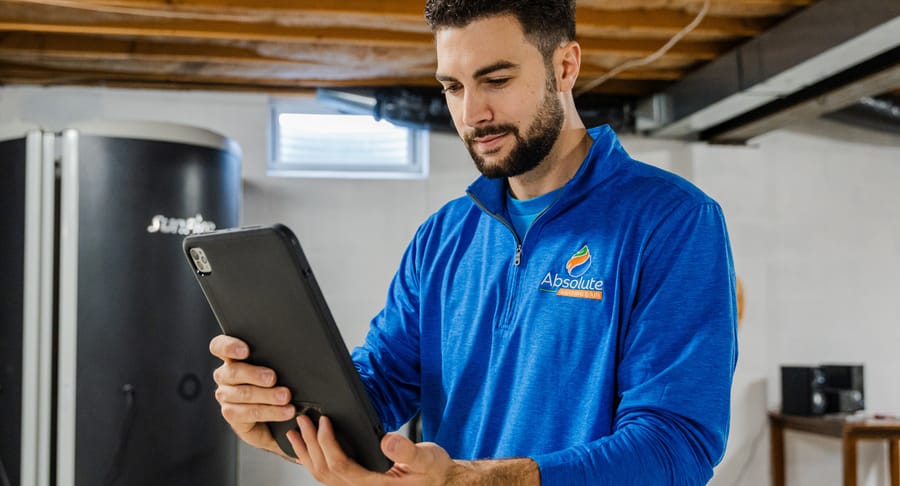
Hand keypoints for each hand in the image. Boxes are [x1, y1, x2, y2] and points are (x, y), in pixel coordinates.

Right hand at [209, 334, 294, 456]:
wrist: (274, 417)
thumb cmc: (275, 383)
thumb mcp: (276, 367)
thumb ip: (275, 360)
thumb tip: (291, 357)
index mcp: (232, 358)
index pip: (219, 346)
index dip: (229, 346)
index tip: (245, 351)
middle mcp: (225, 375)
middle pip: (233, 372)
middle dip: (255, 374)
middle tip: (273, 378)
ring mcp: (226, 396)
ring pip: (243, 393)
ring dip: (267, 395)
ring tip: (285, 397)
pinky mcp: (232, 415)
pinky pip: (248, 413)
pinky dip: (270, 411)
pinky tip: (285, 411)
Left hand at [287, 415, 459, 484]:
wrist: (439, 481)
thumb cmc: (433, 471)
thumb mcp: (427, 458)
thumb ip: (407, 451)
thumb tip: (386, 441)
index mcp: (375, 485)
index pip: (341, 466)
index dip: (328, 443)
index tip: (325, 422)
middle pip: (325, 471)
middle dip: (311, 444)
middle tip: (303, 420)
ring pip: (323, 475)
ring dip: (307, 453)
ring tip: (296, 434)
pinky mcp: (358, 482)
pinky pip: (330, 475)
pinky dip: (315, 459)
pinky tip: (310, 447)